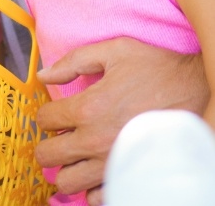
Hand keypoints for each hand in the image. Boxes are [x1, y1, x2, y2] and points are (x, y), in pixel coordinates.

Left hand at [35, 38, 207, 205]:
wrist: (198, 92)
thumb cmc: (157, 70)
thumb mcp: (114, 51)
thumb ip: (73, 61)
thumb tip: (44, 75)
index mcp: (88, 107)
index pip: (44, 120)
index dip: (45, 114)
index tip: (55, 113)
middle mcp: (97, 141)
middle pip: (48, 156)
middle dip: (48, 144)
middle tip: (60, 136)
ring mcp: (114, 164)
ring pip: (67, 183)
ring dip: (66, 168)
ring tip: (76, 155)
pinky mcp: (131, 177)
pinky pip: (98, 197)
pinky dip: (91, 188)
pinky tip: (97, 170)